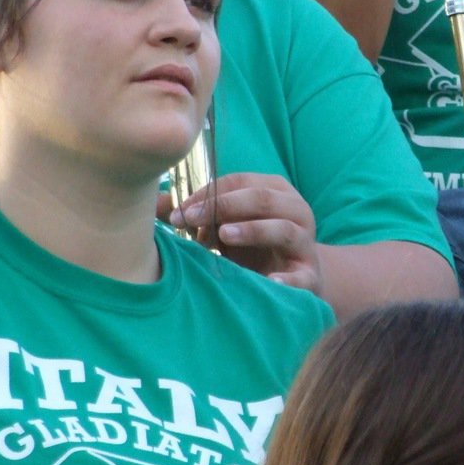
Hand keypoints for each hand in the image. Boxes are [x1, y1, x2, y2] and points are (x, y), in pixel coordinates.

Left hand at [169, 173, 323, 296]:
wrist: (294, 279)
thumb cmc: (253, 247)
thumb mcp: (224, 226)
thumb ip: (194, 215)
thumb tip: (153, 205)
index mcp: (275, 191)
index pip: (240, 182)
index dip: (208, 193)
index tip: (180, 211)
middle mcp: (295, 210)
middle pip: (262, 198)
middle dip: (224, 206)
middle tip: (192, 219)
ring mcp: (304, 242)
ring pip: (283, 228)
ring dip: (252, 230)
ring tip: (224, 235)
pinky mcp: (310, 275)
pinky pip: (302, 275)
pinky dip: (287, 280)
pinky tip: (269, 282)